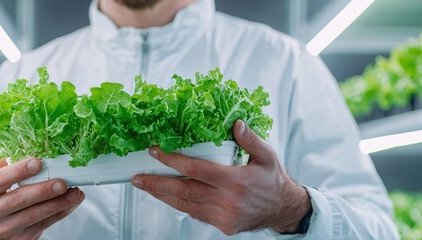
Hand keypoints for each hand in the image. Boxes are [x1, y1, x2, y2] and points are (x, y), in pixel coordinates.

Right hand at [0, 157, 84, 239]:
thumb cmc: (3, 196)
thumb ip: (8, 167)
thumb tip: (28, 148)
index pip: (0, 180)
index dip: (18, 171)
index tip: (38, 162)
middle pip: (19, 199)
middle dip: (43, 190)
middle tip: (62, 182)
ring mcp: (5, 227)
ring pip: (34, 215)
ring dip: (57, 203)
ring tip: (74, 193)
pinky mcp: (20, 238)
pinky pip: (44, 225)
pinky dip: (60, 213)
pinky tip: (71, 203)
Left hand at [132, 120, 310, 234]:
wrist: (283, 209)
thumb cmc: (273, 180)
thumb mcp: (267, 155)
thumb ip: (250, 140)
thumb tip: (236, 124)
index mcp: (235, 181)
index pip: (195, 170)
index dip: (172, 161)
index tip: (156, 153)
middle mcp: (227, 201)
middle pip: (183, 191)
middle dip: (156, 184)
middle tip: (137, 177)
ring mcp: (223, 216)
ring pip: (185, 205)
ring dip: (162, 195)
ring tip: (145, 186)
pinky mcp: (223, 225)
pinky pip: (195, 214)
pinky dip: (179, 204)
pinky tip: (167, 196)